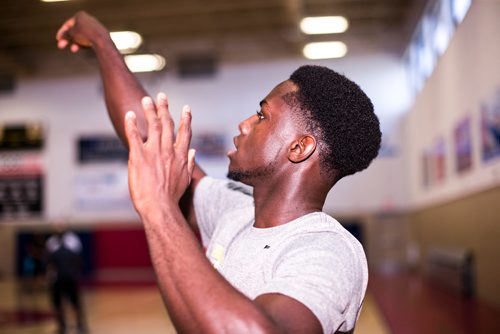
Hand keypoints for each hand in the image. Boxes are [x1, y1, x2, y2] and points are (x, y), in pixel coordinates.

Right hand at [56, 11, 107, 52]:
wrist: (102, 40)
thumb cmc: (86, 34)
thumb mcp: (71, 34)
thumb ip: (65, 34)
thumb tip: (62, 36)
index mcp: (80, 15)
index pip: (67, 24)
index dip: (61, 32)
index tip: (58, 39)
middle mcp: (88, 19)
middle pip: (75, 30)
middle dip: (67, 39)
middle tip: (61, 45)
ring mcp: (95, 26)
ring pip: (82, 35)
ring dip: (76, 43)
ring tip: (74, 49)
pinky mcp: (100, 34)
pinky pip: (89, 38)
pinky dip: (85, 43)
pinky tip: (83, 48)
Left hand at [125, 93, 195, 217]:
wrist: (160, 206)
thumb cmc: (172, 197)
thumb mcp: (185, 180)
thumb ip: (189, 163)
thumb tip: (193, 151)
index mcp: (180, 156)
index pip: (184, 133)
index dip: (185, 119)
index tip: (186, 108)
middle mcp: (168, 150)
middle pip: (167, 124)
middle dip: (164, 108)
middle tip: (161, 96)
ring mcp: (153, 152)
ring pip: (152, 125)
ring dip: (150, 111)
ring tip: (147, 99)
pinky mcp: (138, 156)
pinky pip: (134, 136)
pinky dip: (132, 124)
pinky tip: (130, 114)